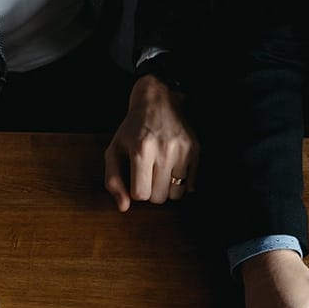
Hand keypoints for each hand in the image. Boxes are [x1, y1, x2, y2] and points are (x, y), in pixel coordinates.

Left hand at [104, 74, 197, 210]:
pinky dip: (181, 183)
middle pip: (159, 198)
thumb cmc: (133, 129)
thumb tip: (124, 207)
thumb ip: (113, 180)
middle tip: (149, 175)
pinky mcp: (195, 151)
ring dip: (167, 189)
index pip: (140, 195)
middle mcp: (163, 151)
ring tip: (161, 173)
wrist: (157, 101)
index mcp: (140, 150)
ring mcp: (182, 151)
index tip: (136, 178)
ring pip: (176, 195)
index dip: (136, 191)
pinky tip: (173, 168)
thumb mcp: (114, 150)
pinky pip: (190, 186)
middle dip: (151, 191)